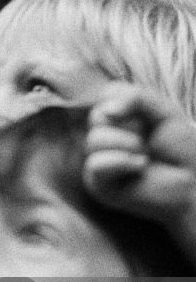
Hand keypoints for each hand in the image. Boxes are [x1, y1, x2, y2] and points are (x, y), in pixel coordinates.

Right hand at [84, 85, 195, 254]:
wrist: (193, 182)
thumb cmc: (179, 147)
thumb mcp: (161, 111)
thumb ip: (134, 98)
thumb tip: (107, 111)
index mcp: (115, 119)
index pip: (103, 97)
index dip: (125, 102)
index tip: (146, 117)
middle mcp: (103, 138)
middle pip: (97, 117)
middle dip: (130, 125)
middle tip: (148, 140)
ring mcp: (98, 161)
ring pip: (95, 140)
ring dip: (129, 145)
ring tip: (146, 157)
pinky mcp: (97, 183)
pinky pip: (96, 164)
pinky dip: (121, 162)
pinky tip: (140, 167)